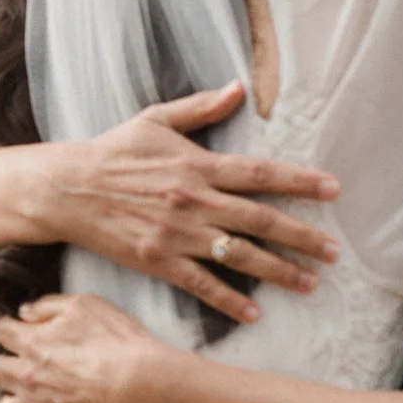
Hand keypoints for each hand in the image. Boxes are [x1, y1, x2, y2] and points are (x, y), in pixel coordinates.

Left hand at [0, 293, 177, 402]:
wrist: (144, 388)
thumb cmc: (121, 345)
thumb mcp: (85, 305)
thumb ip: (49, 306)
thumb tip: (26, 312)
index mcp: (34, 343)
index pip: (3, 332)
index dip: (11, 330)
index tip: (17, 332)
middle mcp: (29, 377)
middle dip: (7, 365)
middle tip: (20, 364)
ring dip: (12, 402)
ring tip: (23, 400)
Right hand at [42, 82, 340, 324]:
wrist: (67, 188)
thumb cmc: (111, 151)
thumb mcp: (154, 120)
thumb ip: (200, 108)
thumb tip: (239, 88)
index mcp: (196, 164)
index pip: (260, 172)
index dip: (300, 181)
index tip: (333, 190)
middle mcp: (194, 200)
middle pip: (260, 219)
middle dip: (302, 235)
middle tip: (335, 251)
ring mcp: (177, 233)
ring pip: (239, 254)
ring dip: (279, 271)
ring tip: (312, 283)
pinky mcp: (158, 260)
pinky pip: (201, 284)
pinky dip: (229, 300)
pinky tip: (254, 314)